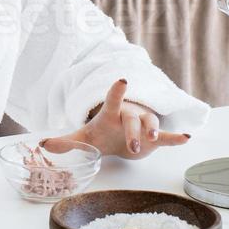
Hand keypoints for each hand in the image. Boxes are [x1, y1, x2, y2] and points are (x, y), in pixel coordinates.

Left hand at [39, 78, 191, 159]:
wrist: (119, 136)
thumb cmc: (103, 132)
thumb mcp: (84, 138)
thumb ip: (65, 142)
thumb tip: (42, 145)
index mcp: (110, 113)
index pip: (112, 100)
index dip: (116, 91)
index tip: (122, 80)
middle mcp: (129, 115)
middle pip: (132, 120)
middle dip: (133, 132)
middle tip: (133, 147)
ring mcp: (143, 125)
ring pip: (151, 124)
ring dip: (153, 132)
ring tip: (155, 139)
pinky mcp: (155, 138)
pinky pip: (167, 136)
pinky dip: (176, 138)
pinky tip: (186, 138)